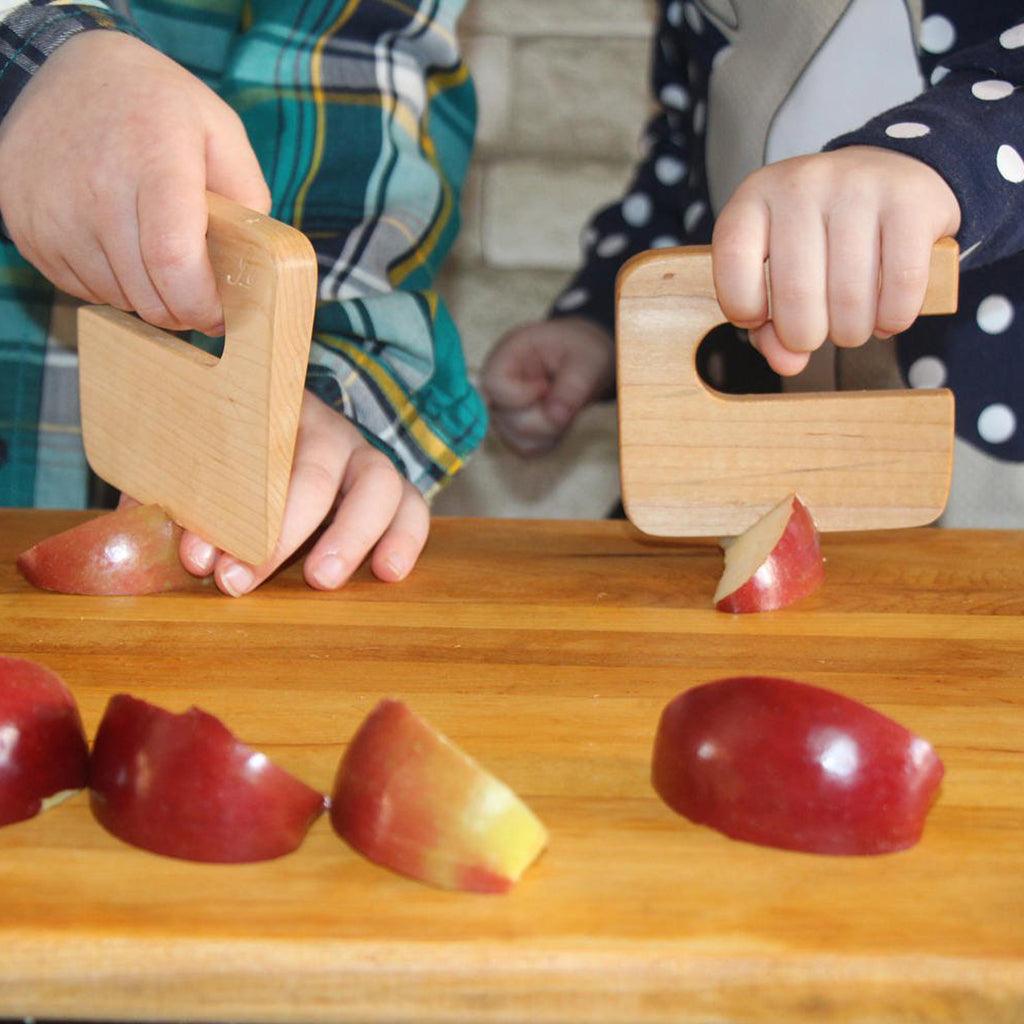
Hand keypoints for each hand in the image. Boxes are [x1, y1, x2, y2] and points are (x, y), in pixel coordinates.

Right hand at [0, 30, 269, 333]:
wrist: (61, 71)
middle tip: (196, 294)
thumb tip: (254, 264)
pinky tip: (119, 246)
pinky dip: (109, 283)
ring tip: (156, 256)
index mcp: (153, 158)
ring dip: (146, 296)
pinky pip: (81, 287)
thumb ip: (248, 196)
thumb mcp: (219, 129)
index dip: (201, 303)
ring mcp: (53, 212)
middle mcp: (96, 186)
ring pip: (115, 297)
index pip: (174, 260)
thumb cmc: (155, 105)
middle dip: (180, 309)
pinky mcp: (27, 229)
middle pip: (147, 293)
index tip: (218, 314)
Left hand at [123, 391, 429, 595]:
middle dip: (287, 529)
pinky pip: (413, 509)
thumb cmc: (235, 467)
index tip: (204, 559)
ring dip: (353, 534)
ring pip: (381, 483)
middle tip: (245, 577)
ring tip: (323, 579)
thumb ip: (188, 509)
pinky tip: (386, 572)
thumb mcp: (199, 474)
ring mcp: (366, 460)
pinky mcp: (395, 492)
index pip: (255, 456)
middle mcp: (328, 434)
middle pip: (320, 469)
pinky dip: (404, 539)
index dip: (230, 511)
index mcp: (272, 419)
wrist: (278, 440)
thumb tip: (194, 557)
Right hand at [481, 317, 614, 455]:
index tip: (546, 385)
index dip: (522, 394)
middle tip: (565, 396)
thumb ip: (572, 386)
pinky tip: (558, 419)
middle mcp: (497, 386)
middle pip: (508, 420)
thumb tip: (556, 418)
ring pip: (518, 439)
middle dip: (545, 417)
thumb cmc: (581, 353)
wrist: (583, 363)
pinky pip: (528, 449)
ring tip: (562, 406)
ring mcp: (502, 411)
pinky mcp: (513, 431)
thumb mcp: (586, 361)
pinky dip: (549, 440)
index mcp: (506, 356)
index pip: (494, 385)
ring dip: (549, 431)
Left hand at [711, 146, 960, 375]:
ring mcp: (859, 187)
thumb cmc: (821, 234)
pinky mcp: (911, 200)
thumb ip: (767, 325)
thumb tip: (788, 363)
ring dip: (852, 332)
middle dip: (805, 336)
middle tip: (816, 334)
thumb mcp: (776, 269)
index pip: (733, 261)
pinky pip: (902, 284)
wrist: (890, 173)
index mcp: (756, 197)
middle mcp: (803, 184)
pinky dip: (893, 318)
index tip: (761, 318)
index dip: (743, 308)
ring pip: (850, 296)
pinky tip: (886, 316)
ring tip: (852, 325)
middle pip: (796, 293)